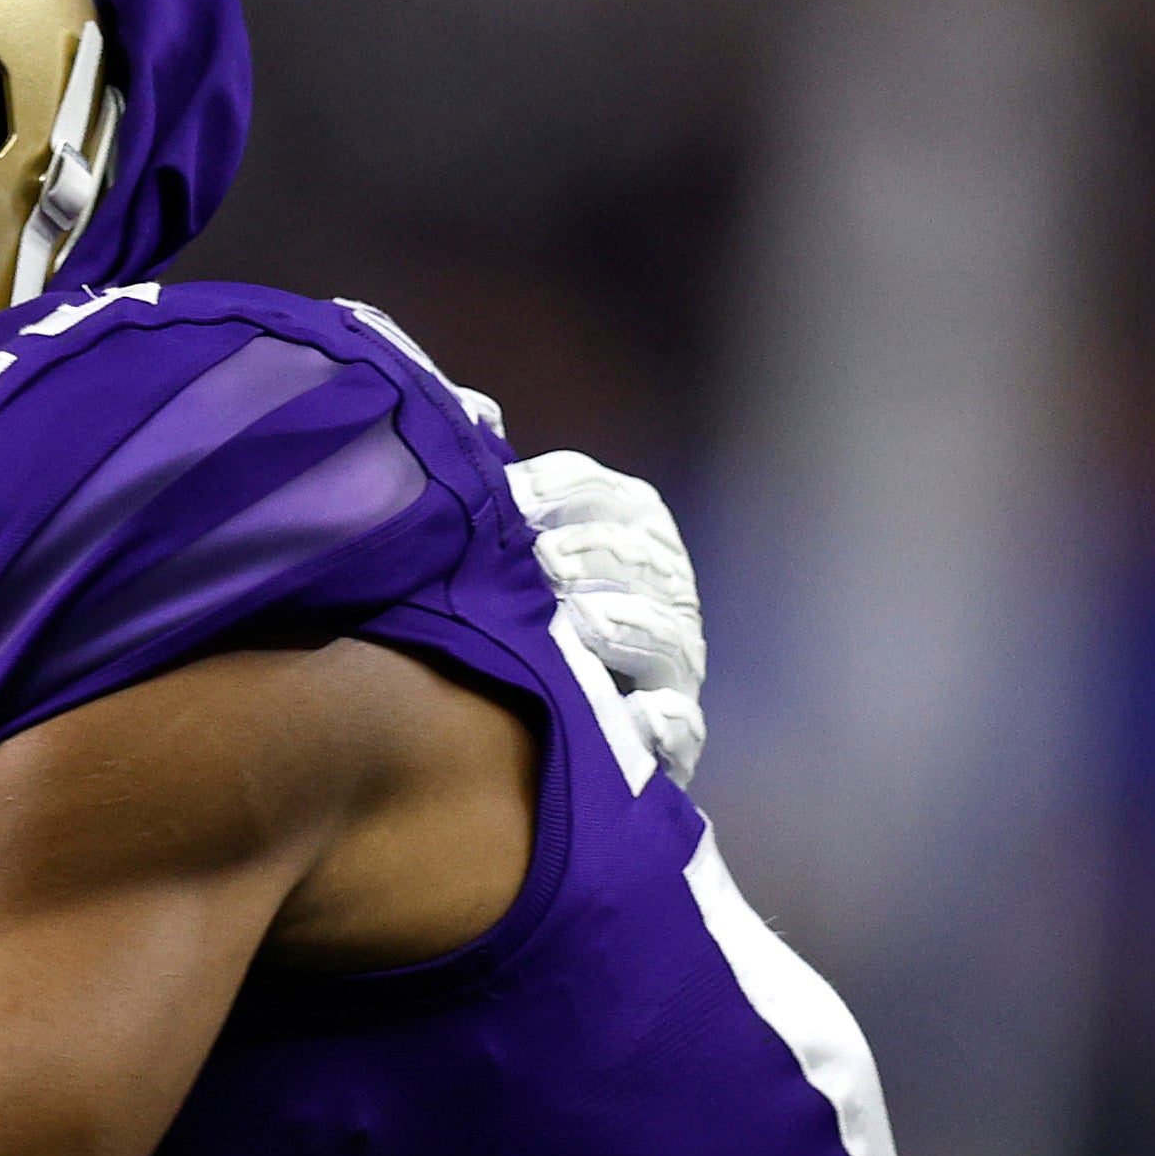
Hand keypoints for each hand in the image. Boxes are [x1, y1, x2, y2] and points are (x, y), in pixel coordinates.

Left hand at [511, 449, 706, 785]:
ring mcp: (669, 670)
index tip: (518, 495)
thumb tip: (474, 413)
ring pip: (669, 637)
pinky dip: (665, 722)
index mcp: (628, 540)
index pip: (616, 499)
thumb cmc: (496, 624)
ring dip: (630, 626)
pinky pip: (680, 730)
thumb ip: (489, 490)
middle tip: (544, 561)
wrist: (498, 738)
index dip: (569, 489)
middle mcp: (661, 597)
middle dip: (598, 553)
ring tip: (582, 625)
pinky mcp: (665, 742)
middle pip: (646, 560)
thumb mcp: (489, 555)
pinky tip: (638, 718)